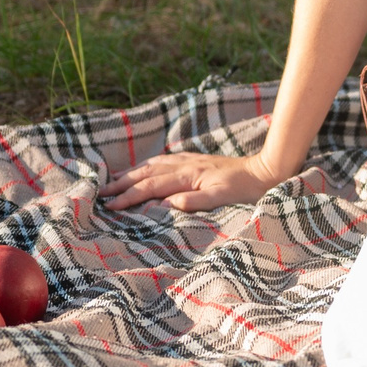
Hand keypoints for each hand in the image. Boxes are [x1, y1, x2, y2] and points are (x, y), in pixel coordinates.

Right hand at [100, 151, 292, 213]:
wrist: (264, 171)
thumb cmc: (244, 188)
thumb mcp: (220, 198)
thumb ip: (193, 201)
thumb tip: (166, 204)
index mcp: (187, 176)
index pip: (150, 187)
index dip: (129, 196)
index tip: (110, 205)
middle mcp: (185, 165)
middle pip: (146, 173)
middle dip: (123, 183)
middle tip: (102, 192)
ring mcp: (190, 161)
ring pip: (153, 165)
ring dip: (133, 172)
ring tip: (115, 179)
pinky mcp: (196, 161)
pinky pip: (164, 161)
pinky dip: (149, 165)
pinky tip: (146, 167)